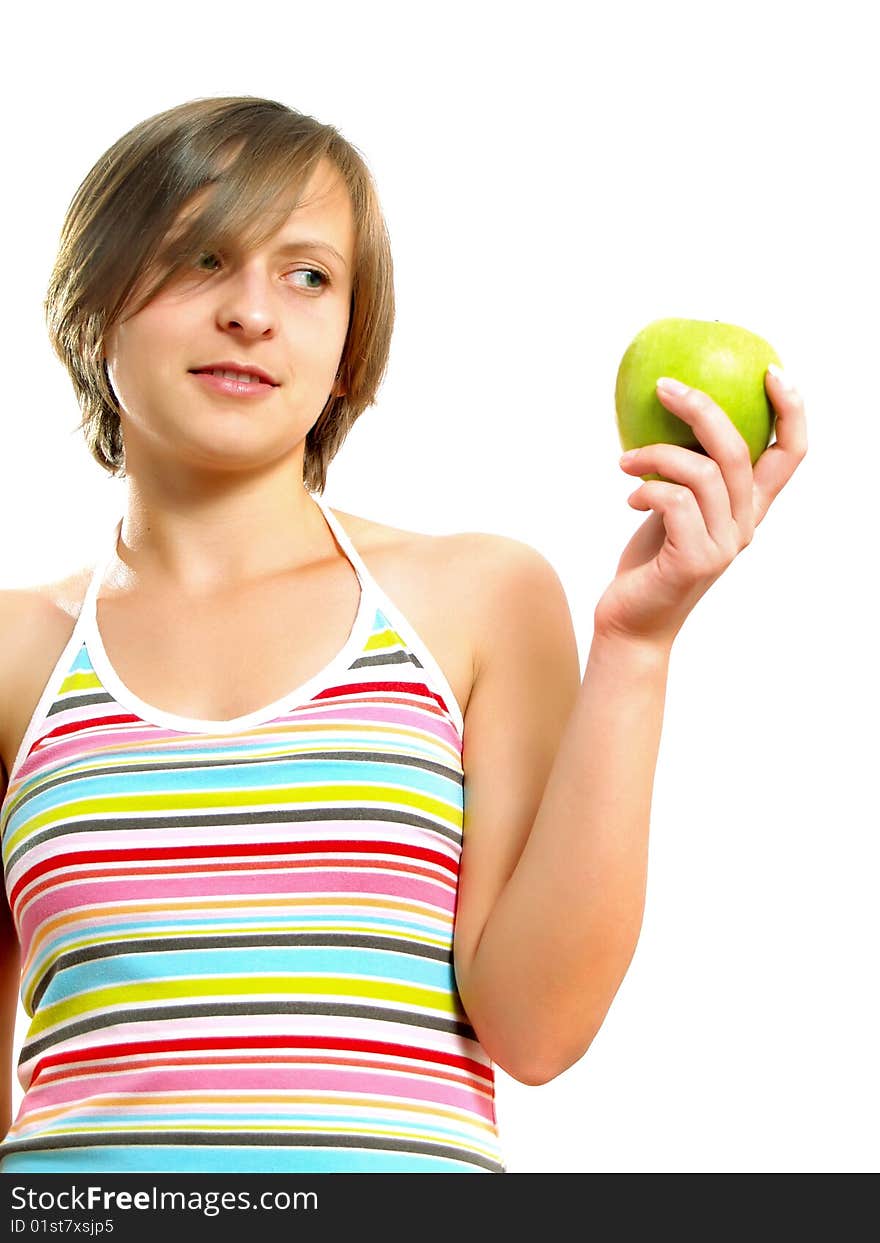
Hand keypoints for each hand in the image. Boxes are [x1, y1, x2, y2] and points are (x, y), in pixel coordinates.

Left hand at [593, 368, 807, 650]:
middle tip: (664, 386)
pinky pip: (675, 501)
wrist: (633, 623)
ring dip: (656, 453)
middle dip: (702, 408)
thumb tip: (669, 412)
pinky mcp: (696, 559)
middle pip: (740, 451)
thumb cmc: (650, 562)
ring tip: (623, 461)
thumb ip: (687, 473)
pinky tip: (629, 497)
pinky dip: (647, 488)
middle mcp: (745, 525)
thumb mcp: (674, 510)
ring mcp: (725, 544)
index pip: (791, 454)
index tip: (771, 370)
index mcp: (748, 508)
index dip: (791, 410)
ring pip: (704, 473)